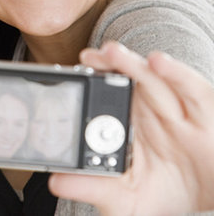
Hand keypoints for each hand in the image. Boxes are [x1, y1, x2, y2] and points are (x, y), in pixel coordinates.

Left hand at [48, 41, 213, 215]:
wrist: (207, 207)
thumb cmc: (164, 195)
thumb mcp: (124, 198)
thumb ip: (92, 188)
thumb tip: (55, 182)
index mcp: (127, 123)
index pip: (104, 94)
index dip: (89, 81)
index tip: (70, 74)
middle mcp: (150, 109)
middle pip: (127, 79)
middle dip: (107, 63)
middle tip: (87, 57)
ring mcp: (177, 109)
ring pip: (153, 79)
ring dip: (132, 64)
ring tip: (111, 53)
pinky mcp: (205, 113)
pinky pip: (191, 89)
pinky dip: (176, 73)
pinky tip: (157, 62)